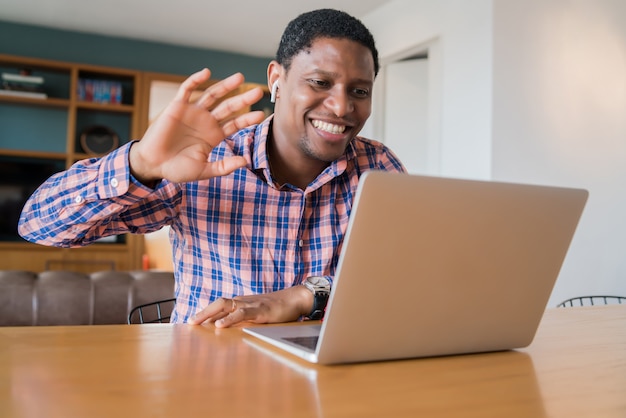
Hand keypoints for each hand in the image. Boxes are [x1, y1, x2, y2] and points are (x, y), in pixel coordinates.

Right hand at [129, 68, 264, 184]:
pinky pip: (187, 89)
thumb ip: (223, 167)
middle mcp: (206, 121)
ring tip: (240, 78)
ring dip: (225, 86)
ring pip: (212, 95)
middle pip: (228, 107)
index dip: (247, 119)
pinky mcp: (177, 106)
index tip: (261, 115)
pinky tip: (206, 73)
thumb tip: (245, 162)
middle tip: (257, 92)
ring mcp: (192, 112)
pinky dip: (196, 80)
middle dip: (242, 99)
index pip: (235, 124)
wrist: (153, 164)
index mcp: (214, 135)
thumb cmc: (177, 169)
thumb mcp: (203, 170)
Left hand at [188, 285, 312, 327]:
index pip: (219, 306)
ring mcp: (251, 304)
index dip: (205, 313)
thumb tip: (231, 330)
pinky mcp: (260, 310)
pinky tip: (220, 325)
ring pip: (225, 305)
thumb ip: (245, 320)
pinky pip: (241, 313)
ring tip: (196, 322)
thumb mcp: (258, 315)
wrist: (295, 299)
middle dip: (202, 313)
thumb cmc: (278, 308)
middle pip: (218, 303)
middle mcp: (243, 301)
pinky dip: (229, 319)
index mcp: (241, 303)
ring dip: (208, 313)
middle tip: (189, 323)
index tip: (193, 322)